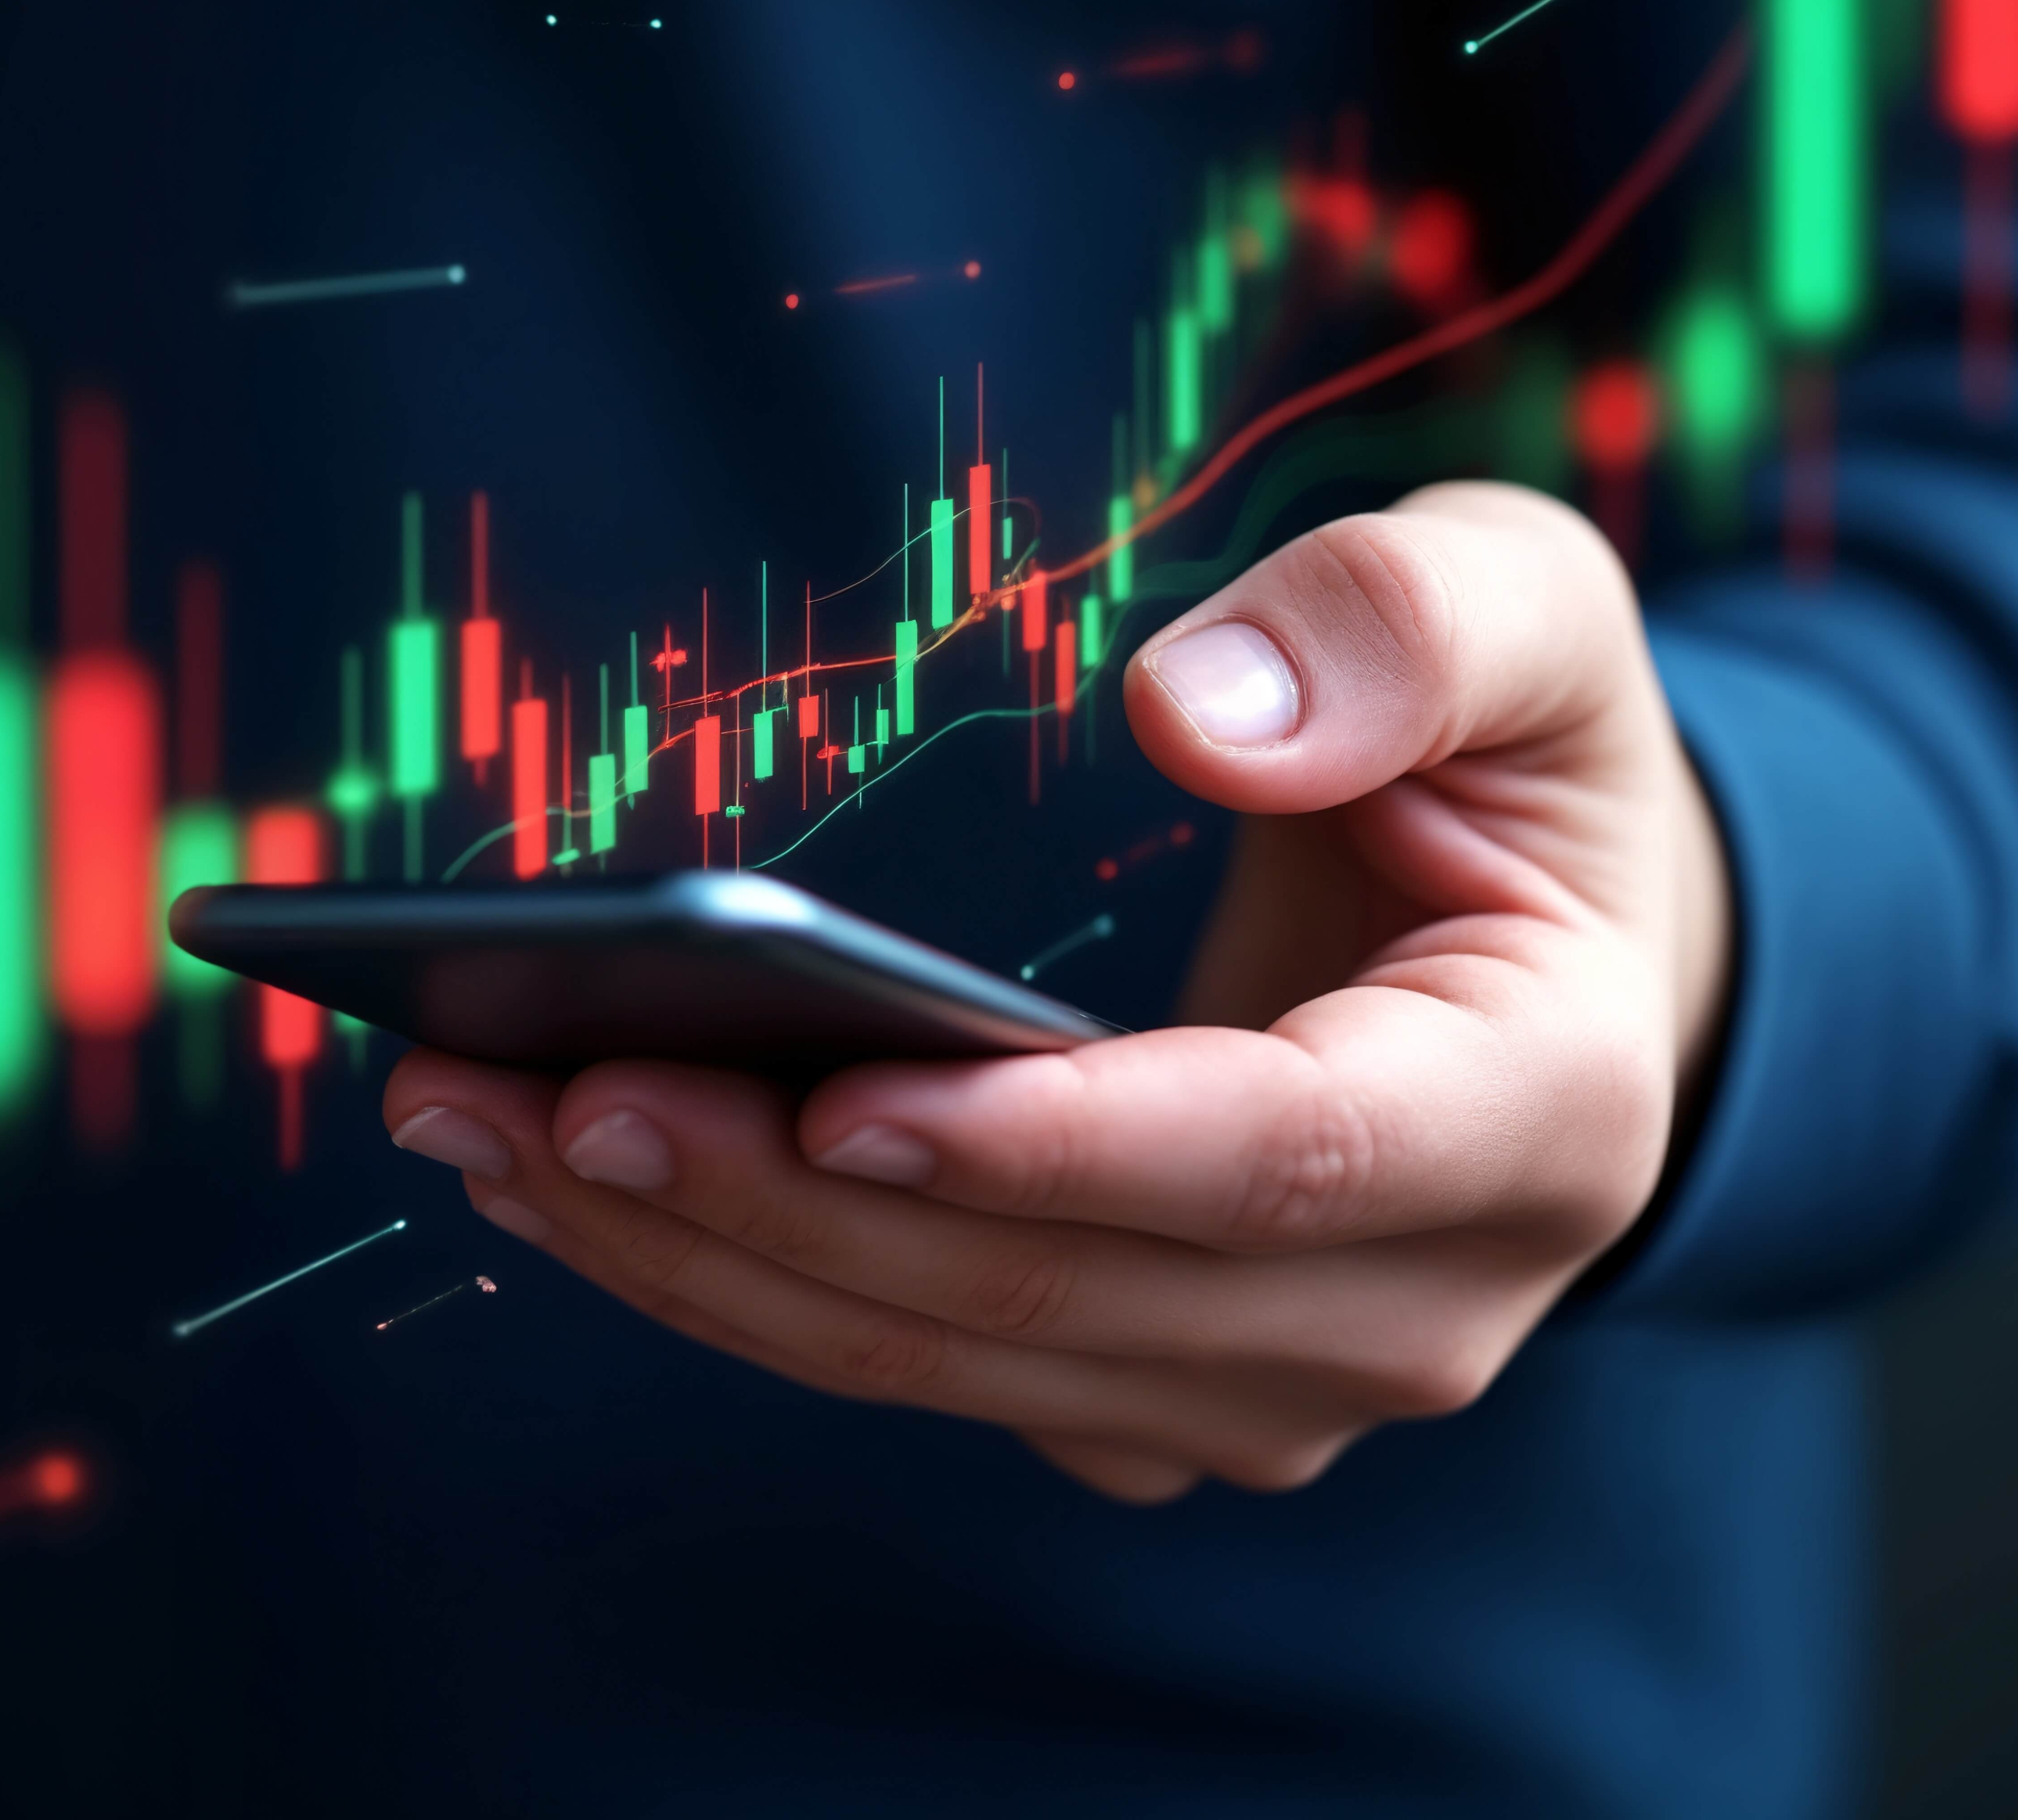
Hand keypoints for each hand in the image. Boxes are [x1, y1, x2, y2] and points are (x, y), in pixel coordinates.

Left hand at [383, 482, 1732, 1501]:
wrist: (1542, 965)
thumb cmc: (1517, 770)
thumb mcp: (1528, 617)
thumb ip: (1410, 625)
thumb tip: (1195, 711)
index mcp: (1543, 1119)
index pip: (1272, 1161)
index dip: (1043, 1143)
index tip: (825, 1093)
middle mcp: (1415, 1313)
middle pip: (1055, 1290)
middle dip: (778, 1203)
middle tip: (534, 1089)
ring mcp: (1267, 1389)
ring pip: (946, 1356)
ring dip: (699, 1256)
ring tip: (475, 1124)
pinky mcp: (1140, 1400)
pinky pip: (912, 1359)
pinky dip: (730, 1278)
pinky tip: (565, 1177)